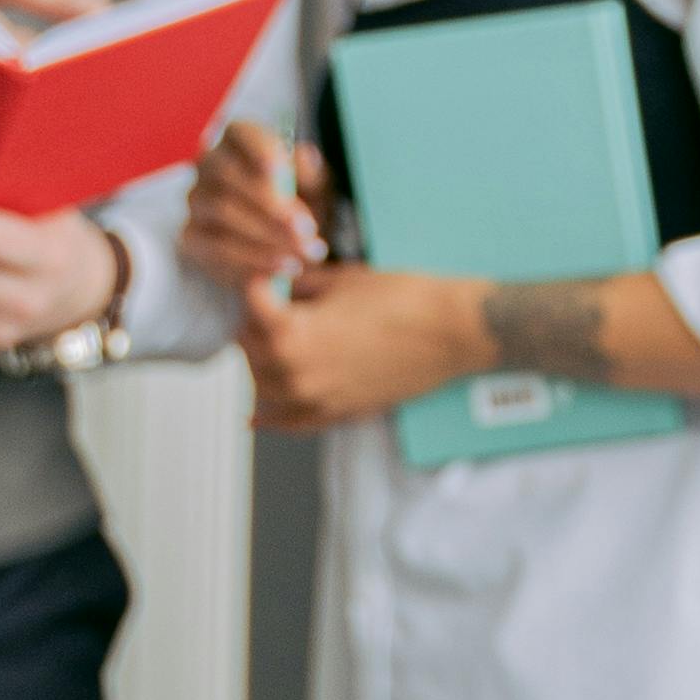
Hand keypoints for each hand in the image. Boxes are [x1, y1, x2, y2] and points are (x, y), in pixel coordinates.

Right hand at [186, 120, 325, 294]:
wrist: (286, 242)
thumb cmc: (301, 203)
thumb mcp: (315, 188)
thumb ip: (311, 174)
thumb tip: (305, 157)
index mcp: (238, 140)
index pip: (239, 132)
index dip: (258, 149)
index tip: (282, 171)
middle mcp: (209, 165)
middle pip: (229, 177)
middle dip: (271, 206)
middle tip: (307, 230)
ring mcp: (196, 202)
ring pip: (224, 215)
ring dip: (267, 237)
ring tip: (303, 254)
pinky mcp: (191, 237)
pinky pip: (216, 250)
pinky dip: (252, 262)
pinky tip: (282, 269)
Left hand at [239, 261, 483, 430]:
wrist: (451, 332)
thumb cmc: (403, 299)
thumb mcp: (341, 280)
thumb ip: (301, 285)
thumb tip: (281, 284)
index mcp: (291, 332)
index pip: (249, 305)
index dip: (256, 283)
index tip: (265, 275)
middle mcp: (295, 372)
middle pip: (248, 347)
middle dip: (253, 322)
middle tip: (268, 305)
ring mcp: (316, 398)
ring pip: (262, 386)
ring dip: (259, 363)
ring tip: (269, 344)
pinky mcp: (338, 413)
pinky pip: (292, 424)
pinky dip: (270, 421)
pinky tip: (255, 418)